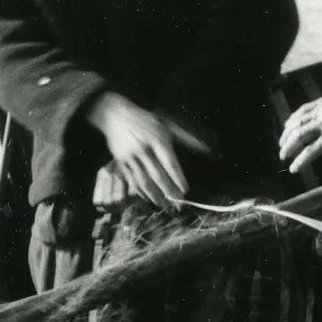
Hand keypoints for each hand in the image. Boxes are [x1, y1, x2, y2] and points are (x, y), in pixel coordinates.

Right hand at [84, 92, 207, 208]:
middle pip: (158, 176)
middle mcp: (144, 150)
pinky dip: (141, 192)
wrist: (115, 115)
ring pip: (144, 181)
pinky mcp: (121, 162)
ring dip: (155, 196)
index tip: (186, 191)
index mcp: (157, 140)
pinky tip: (149, 199)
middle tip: (178, 205)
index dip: (178, 179)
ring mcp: (131, 157)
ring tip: (165, 207)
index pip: (170, 164)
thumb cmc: (146, 120)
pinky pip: (132, 180)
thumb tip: (206, 148)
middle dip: (169, 192)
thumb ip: (187, 138)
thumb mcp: (168, 124)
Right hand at [278, 78, 321, 176]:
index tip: (292, 169)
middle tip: (282, 156)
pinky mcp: (320, 101)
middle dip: (288, 147)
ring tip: (281, 143)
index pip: (312, 151)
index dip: (301, 161)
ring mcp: (320, 110)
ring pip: (297, 123)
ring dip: (287, 134)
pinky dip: (293, 118)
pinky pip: (302, 110)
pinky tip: (288, 124)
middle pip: (299, 136)